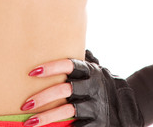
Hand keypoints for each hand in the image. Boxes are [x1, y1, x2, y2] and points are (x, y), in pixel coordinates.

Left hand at [22, 50, 152, 126]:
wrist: (127, 110)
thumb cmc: (102, 85)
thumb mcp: (95, 69)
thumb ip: (81, 59)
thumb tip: (62, 35)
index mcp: (90, 72)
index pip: (70, 66)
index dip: (51, 68)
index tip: (32, 71)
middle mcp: (92, 88)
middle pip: (65, 90)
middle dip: (44, 97)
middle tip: (25, 103)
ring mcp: (95, 108)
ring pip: (67, 112)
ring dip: (46, 118)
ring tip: (29, 122)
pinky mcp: (97, 125)